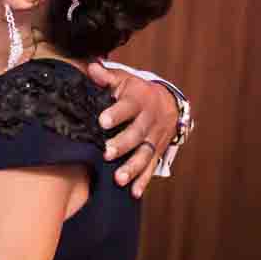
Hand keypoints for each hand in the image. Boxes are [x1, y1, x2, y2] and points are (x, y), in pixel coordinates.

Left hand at [87, 63, 177, 198]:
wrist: (169, 102)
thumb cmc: (136, 91)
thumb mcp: (124, 79)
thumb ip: (106, 77)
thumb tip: (91, 67)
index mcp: (139, 99)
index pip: (128, 106)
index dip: (116, 114)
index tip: (101, 122)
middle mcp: (149, 120)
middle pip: (137, 133)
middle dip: (122, 144)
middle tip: (106, 153)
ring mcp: (155, 137)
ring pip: (145, 153)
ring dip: (133, 167)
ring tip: (119, 178)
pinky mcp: (158, 151)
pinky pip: (151, 167)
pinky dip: (144, 180)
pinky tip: (134, 192)